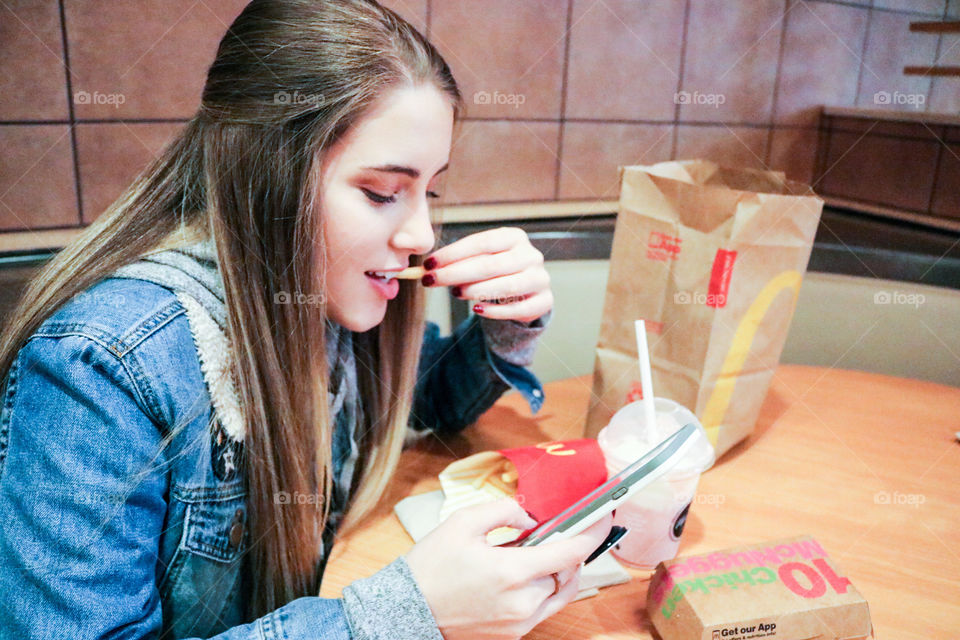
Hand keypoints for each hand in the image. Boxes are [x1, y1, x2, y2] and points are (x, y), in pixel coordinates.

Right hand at [404, 497, 612, 639]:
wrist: (408, 609)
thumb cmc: (432, 565)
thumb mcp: (463, 522)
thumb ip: (503, 510)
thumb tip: (530, 517)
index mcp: (512, 572)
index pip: (570, 552)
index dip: (592, 534)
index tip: (604, 518)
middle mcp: (522, 602)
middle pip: (568, 574)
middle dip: (568, 551)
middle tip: (556, 533)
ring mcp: (519, 623)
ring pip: (559, 593)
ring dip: (557, 572)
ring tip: (536, 553)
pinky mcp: (513, 634)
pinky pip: (542, 609)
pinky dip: (542, 589)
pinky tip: (522, 574)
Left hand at [422, 227, 551, 323]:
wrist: (526, 291)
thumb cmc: (496, 271)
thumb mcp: (480, 259)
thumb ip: (459, 261)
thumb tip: (428, 268)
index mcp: (514, 237)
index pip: (481, 243)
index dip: (453, 253)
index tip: (429, 264)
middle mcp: (531, 255)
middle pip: (490, 265)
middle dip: (456, 273)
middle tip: (431, 281)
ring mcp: (540, 278)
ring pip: (506, 286)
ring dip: (475, 291)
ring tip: (454, 293)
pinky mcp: (544, 301)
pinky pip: (517, 309)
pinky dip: (495, 311)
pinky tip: (477, 310)